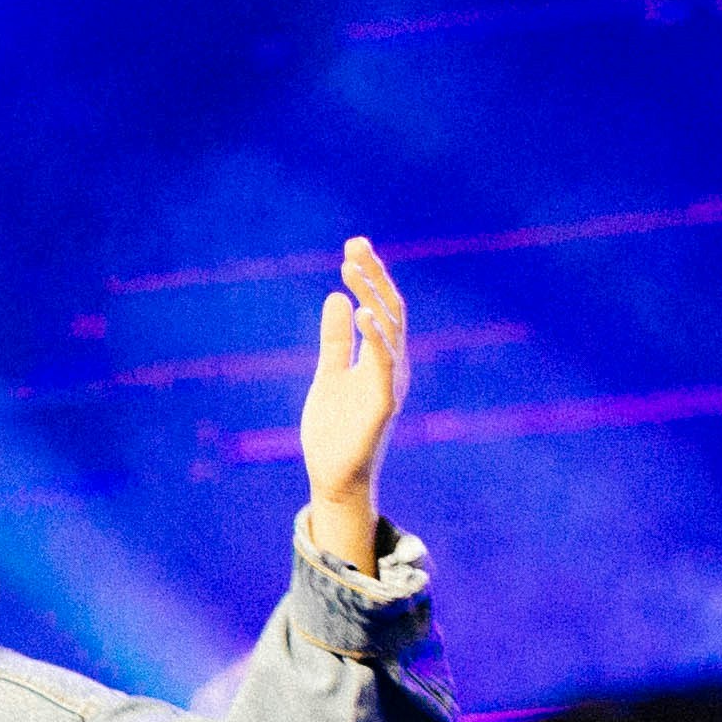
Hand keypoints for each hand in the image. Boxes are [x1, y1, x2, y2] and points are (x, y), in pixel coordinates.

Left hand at [299, 234, 410, 565]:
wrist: (333, 478)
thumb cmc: (335, 430)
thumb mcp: (329, 374)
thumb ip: (335, 340)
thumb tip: (336, 297)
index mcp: (381, 359)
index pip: (382, 307)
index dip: (370, 276)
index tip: (353, 246)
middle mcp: (392, 367)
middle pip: (391, 310)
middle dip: (373, 275)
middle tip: (355, 243)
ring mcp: (390, 385)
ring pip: (391, 331)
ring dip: (372, 296)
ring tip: (351, 269)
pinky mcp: (383, 405)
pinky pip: (384, 365)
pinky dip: (377, 337)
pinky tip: (364, 313)